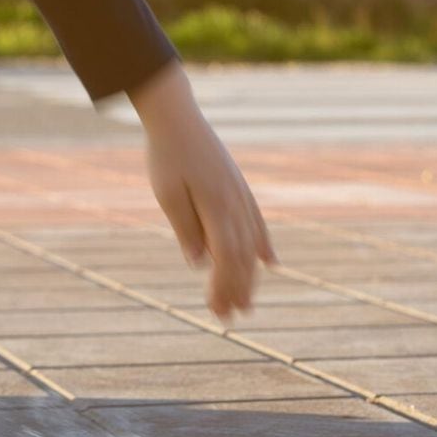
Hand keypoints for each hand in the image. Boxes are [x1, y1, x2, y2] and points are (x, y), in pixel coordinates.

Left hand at [128, 60, 276, 320]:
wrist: (177, 117)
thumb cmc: (166, 156)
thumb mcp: (167, 194)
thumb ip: (186, 228)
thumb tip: (198, 263)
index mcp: (216, 207)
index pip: (226, 257)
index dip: (224, 286)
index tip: (217, 311)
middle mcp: (235, 203)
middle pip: (242, 255)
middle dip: (238, 288)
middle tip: (231, 319)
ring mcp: (240, 194)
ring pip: (251, 242)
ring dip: (250, 275)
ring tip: (248, 303)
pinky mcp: (239, 186)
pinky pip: (257, 222)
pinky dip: (264, 244)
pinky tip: (270, 263)